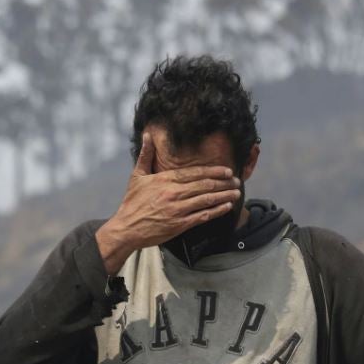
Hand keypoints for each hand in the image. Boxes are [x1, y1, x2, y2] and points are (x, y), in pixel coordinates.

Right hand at [96, 131, 240, 272]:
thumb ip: (146, 155)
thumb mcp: (137, 176)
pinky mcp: (180, 224)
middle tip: (237, 180)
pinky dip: (216, 211)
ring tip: (237, 192)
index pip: (195, 173)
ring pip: (206, 200)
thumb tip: (147, 135)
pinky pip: (202, 216)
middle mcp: (174, 193)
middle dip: (224, 182)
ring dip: (224, 195)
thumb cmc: (132, 203)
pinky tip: (227, 206)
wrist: (126, 228)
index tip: (227, 170)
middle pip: (205, 185)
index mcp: (165, 180)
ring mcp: (178, 209)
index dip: (213, 171)